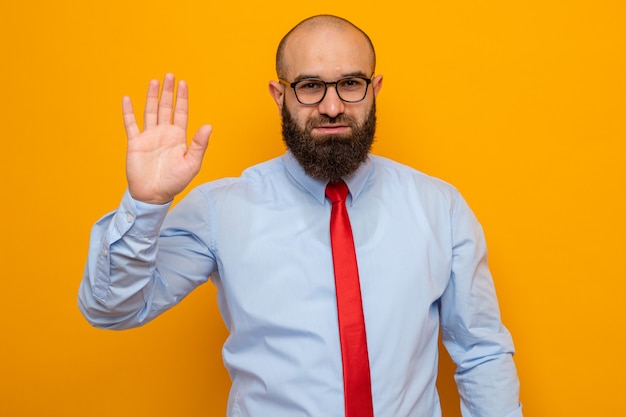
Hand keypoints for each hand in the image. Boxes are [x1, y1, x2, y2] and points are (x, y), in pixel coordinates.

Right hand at [122, 73, 211, 203]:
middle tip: (170, 75)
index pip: (181, 113)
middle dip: (168, 92)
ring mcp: (149, 137)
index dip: (182, 98)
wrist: (154, 195)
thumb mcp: (192, 163)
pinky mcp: (135, 143)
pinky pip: (131, 124)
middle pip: (166, 108)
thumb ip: (199, 144)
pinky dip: (128, 111)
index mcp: (178, 137)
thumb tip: (208, 126)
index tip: (183, 83)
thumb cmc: (175, 182)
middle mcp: (164, 134)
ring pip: (150, 111)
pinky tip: (127, 99)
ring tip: (154, 81)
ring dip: (152, 96)